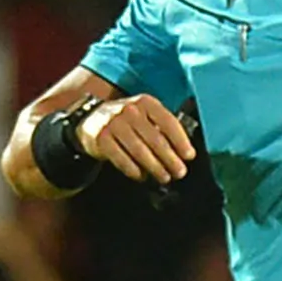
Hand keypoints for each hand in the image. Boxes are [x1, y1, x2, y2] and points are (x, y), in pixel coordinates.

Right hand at [77, 95, 195, 184]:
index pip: (168, 122)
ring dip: (155, 167)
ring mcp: (114, 124)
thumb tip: (183, 152)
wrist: (92, 118)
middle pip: (155, 139)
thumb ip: (163, 128)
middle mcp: (130, 111)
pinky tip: (142, 176)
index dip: (181, 141)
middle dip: (171, 159)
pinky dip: (134, 170)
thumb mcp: (147, 115)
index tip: (189, 156)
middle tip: (180, 172)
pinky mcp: (102, 139)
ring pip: (140, 151)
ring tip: (164, 177)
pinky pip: (121, 158)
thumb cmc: (128, 120)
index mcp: (146, 103)